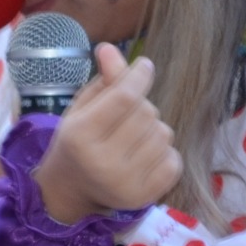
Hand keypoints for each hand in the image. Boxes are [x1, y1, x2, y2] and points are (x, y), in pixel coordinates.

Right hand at [34, 44, 181, 225]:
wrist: (71, 191)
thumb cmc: (78, 141)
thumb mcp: (83, 108)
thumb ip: (103, 80)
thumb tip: (110, 47)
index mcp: (80, 136)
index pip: (125, 97)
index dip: (139, 76)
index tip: (145, 66)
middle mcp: (102, 163)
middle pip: (147, 113)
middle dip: (142, 106)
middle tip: (127, 116)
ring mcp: (125, 184)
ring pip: (163, 134)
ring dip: (154, 128)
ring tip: (134, 137)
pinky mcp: (144, 198)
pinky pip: (173, 160)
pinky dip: (164, 152)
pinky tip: (144, 156)